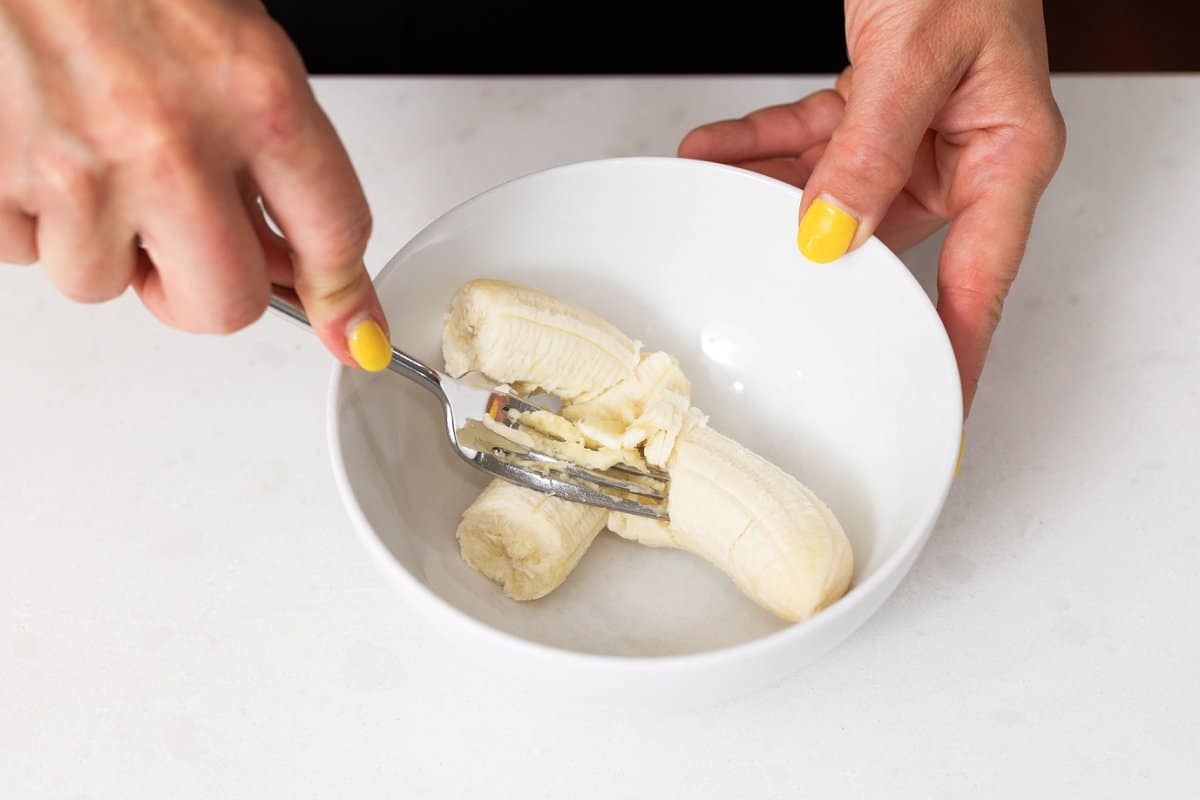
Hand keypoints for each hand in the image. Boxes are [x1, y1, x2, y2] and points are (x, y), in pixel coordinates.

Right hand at [0, 0, 391, 370]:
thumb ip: (272, 155)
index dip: (341, 295)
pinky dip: (33, 218)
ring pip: (106, 286)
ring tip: (93, 158)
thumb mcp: (236, 42)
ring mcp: (79, 166)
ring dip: (104, 246)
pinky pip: (26, 253)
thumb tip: (294, 260)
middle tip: (183, 249)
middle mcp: (172, 140)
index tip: (351, 331)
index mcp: (257, 95)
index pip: (334, 237)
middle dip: (206, 293)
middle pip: (224, 306)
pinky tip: (43, 149)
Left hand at [679, 0, 1065, 414]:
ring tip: (718, 215)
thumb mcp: (917, 51)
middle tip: (781, 316)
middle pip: (892, 245)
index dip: (955, 348)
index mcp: (1005, 152)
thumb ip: (869, 145)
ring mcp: (913, 134)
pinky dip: (759, 149)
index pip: (981, 278)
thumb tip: (826, 233)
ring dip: (772, 204)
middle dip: (826, 275)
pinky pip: (808, 143)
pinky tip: (711, 153)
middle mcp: (960, 151)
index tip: (933, 405)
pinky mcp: (871, 107)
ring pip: (835, 196)